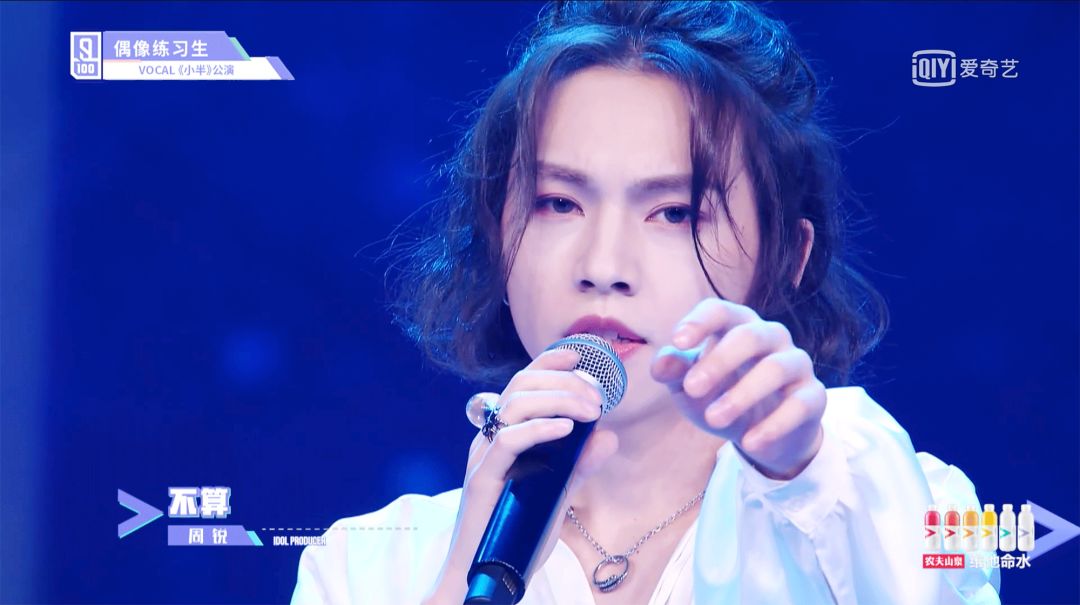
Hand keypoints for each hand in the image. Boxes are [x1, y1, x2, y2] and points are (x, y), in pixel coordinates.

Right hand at [424, 348, 618, 604]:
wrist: (487, 575)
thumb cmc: (518, 534)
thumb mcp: (558, 492)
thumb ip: (579, 463)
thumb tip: (608, 437)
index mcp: (503, 436)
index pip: (522, 384)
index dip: (548, 363)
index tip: (579, 357)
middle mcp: (489, 439)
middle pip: (520, 386)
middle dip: (563, 381)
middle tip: (598, 397)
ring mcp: (483, 457)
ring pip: (514, 405)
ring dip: (559, 399)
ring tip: (590, 410)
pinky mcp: (483, 478)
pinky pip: (509, 441)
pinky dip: (540, 428)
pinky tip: (567, 429)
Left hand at [650, 297, 825, 479]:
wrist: (762, 434)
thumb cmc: (720, 396)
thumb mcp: (690, 388)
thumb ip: (674, 372)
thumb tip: (661, 365)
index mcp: (737, 325)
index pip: (720, 311)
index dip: (699, 322)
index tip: (678, 341)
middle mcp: (771, 336)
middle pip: (749, 336)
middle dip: (719, 361)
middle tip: (691, 388)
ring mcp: (796, 363)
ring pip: (775, 368)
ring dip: (742, 395)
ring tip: (713, 420)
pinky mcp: (814, 396)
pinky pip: (799, 405)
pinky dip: (774, 425)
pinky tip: (749, 441)